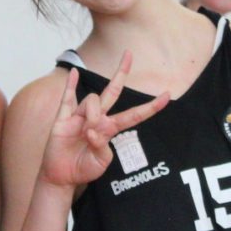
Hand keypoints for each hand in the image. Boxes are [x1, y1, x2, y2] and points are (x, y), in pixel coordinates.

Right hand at [39, 54, 169, 189]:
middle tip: (129, 53)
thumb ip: (102, 146)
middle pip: (113, 90)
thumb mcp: (101, 162)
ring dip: (93, 114)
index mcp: (110, 129)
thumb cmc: (84, 169)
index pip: (134, 115)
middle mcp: (98, 118)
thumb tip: (93, 131)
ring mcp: (80, 116)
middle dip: (121, 72)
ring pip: (93, 100)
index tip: (167, 96)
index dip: (151, 107)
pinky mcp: (63, 119)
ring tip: (86, 134)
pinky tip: (75, 72)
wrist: (62, 177)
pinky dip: (71, 84)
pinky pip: (67, 98)